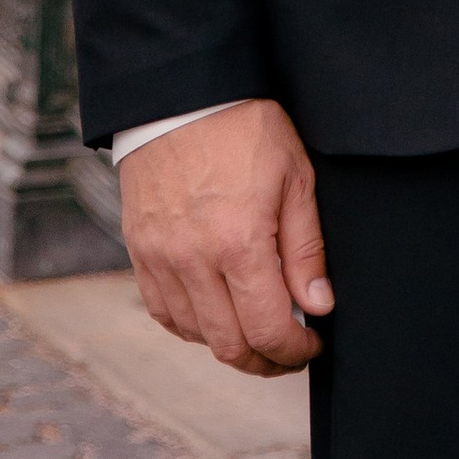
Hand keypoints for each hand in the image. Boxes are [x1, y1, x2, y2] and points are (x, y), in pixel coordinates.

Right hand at [118, 101, 330, 376]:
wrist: (182, 97)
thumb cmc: (246, 129)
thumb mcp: (296, 177)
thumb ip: (306, 249)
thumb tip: (319, 307)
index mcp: (239, 242)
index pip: (268, 329)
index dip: (295, 351)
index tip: (312, 347)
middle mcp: (195, 261)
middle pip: (229, 345)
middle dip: (265, 361)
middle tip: (288, 353)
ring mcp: (161, 260)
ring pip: (196, 335)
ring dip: (230, 345)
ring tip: (258, 333)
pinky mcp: (140, 254)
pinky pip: (165, 314)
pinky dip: (193, 327)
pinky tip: (217, 316)